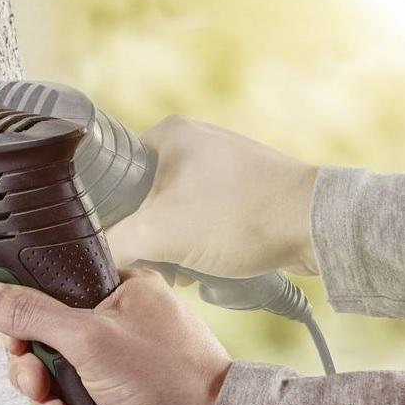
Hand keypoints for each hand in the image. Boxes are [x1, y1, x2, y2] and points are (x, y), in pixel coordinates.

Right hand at [0, 270, 231, 404]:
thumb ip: (31, 315)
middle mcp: (113, 325)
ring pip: (50, 381)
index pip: (47, 289)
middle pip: (41, 341)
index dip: (19, 313)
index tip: (2, 331)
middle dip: (32, 372)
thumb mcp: (89, 341)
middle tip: (37, 385)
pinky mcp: (110, 403)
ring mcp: (112, 367)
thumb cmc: (169, 381)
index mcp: (117, 290)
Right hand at [107, 115, 319, 277]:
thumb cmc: (238, 216)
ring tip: (182, 270)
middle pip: (143, 199)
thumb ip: (112, 245)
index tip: (121, 242)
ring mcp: (221, 163)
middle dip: (146, 238)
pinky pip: (203, 218)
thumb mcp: (158, 234)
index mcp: (166, 134)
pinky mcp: (243, 187)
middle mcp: (193, 140)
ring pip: (173, 212)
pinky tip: (204, 267)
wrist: (313, 226)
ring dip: (172, 246)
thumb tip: (91, 260)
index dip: (110, 215)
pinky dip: (198, 244)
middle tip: (154, 262)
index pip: (111, 175)